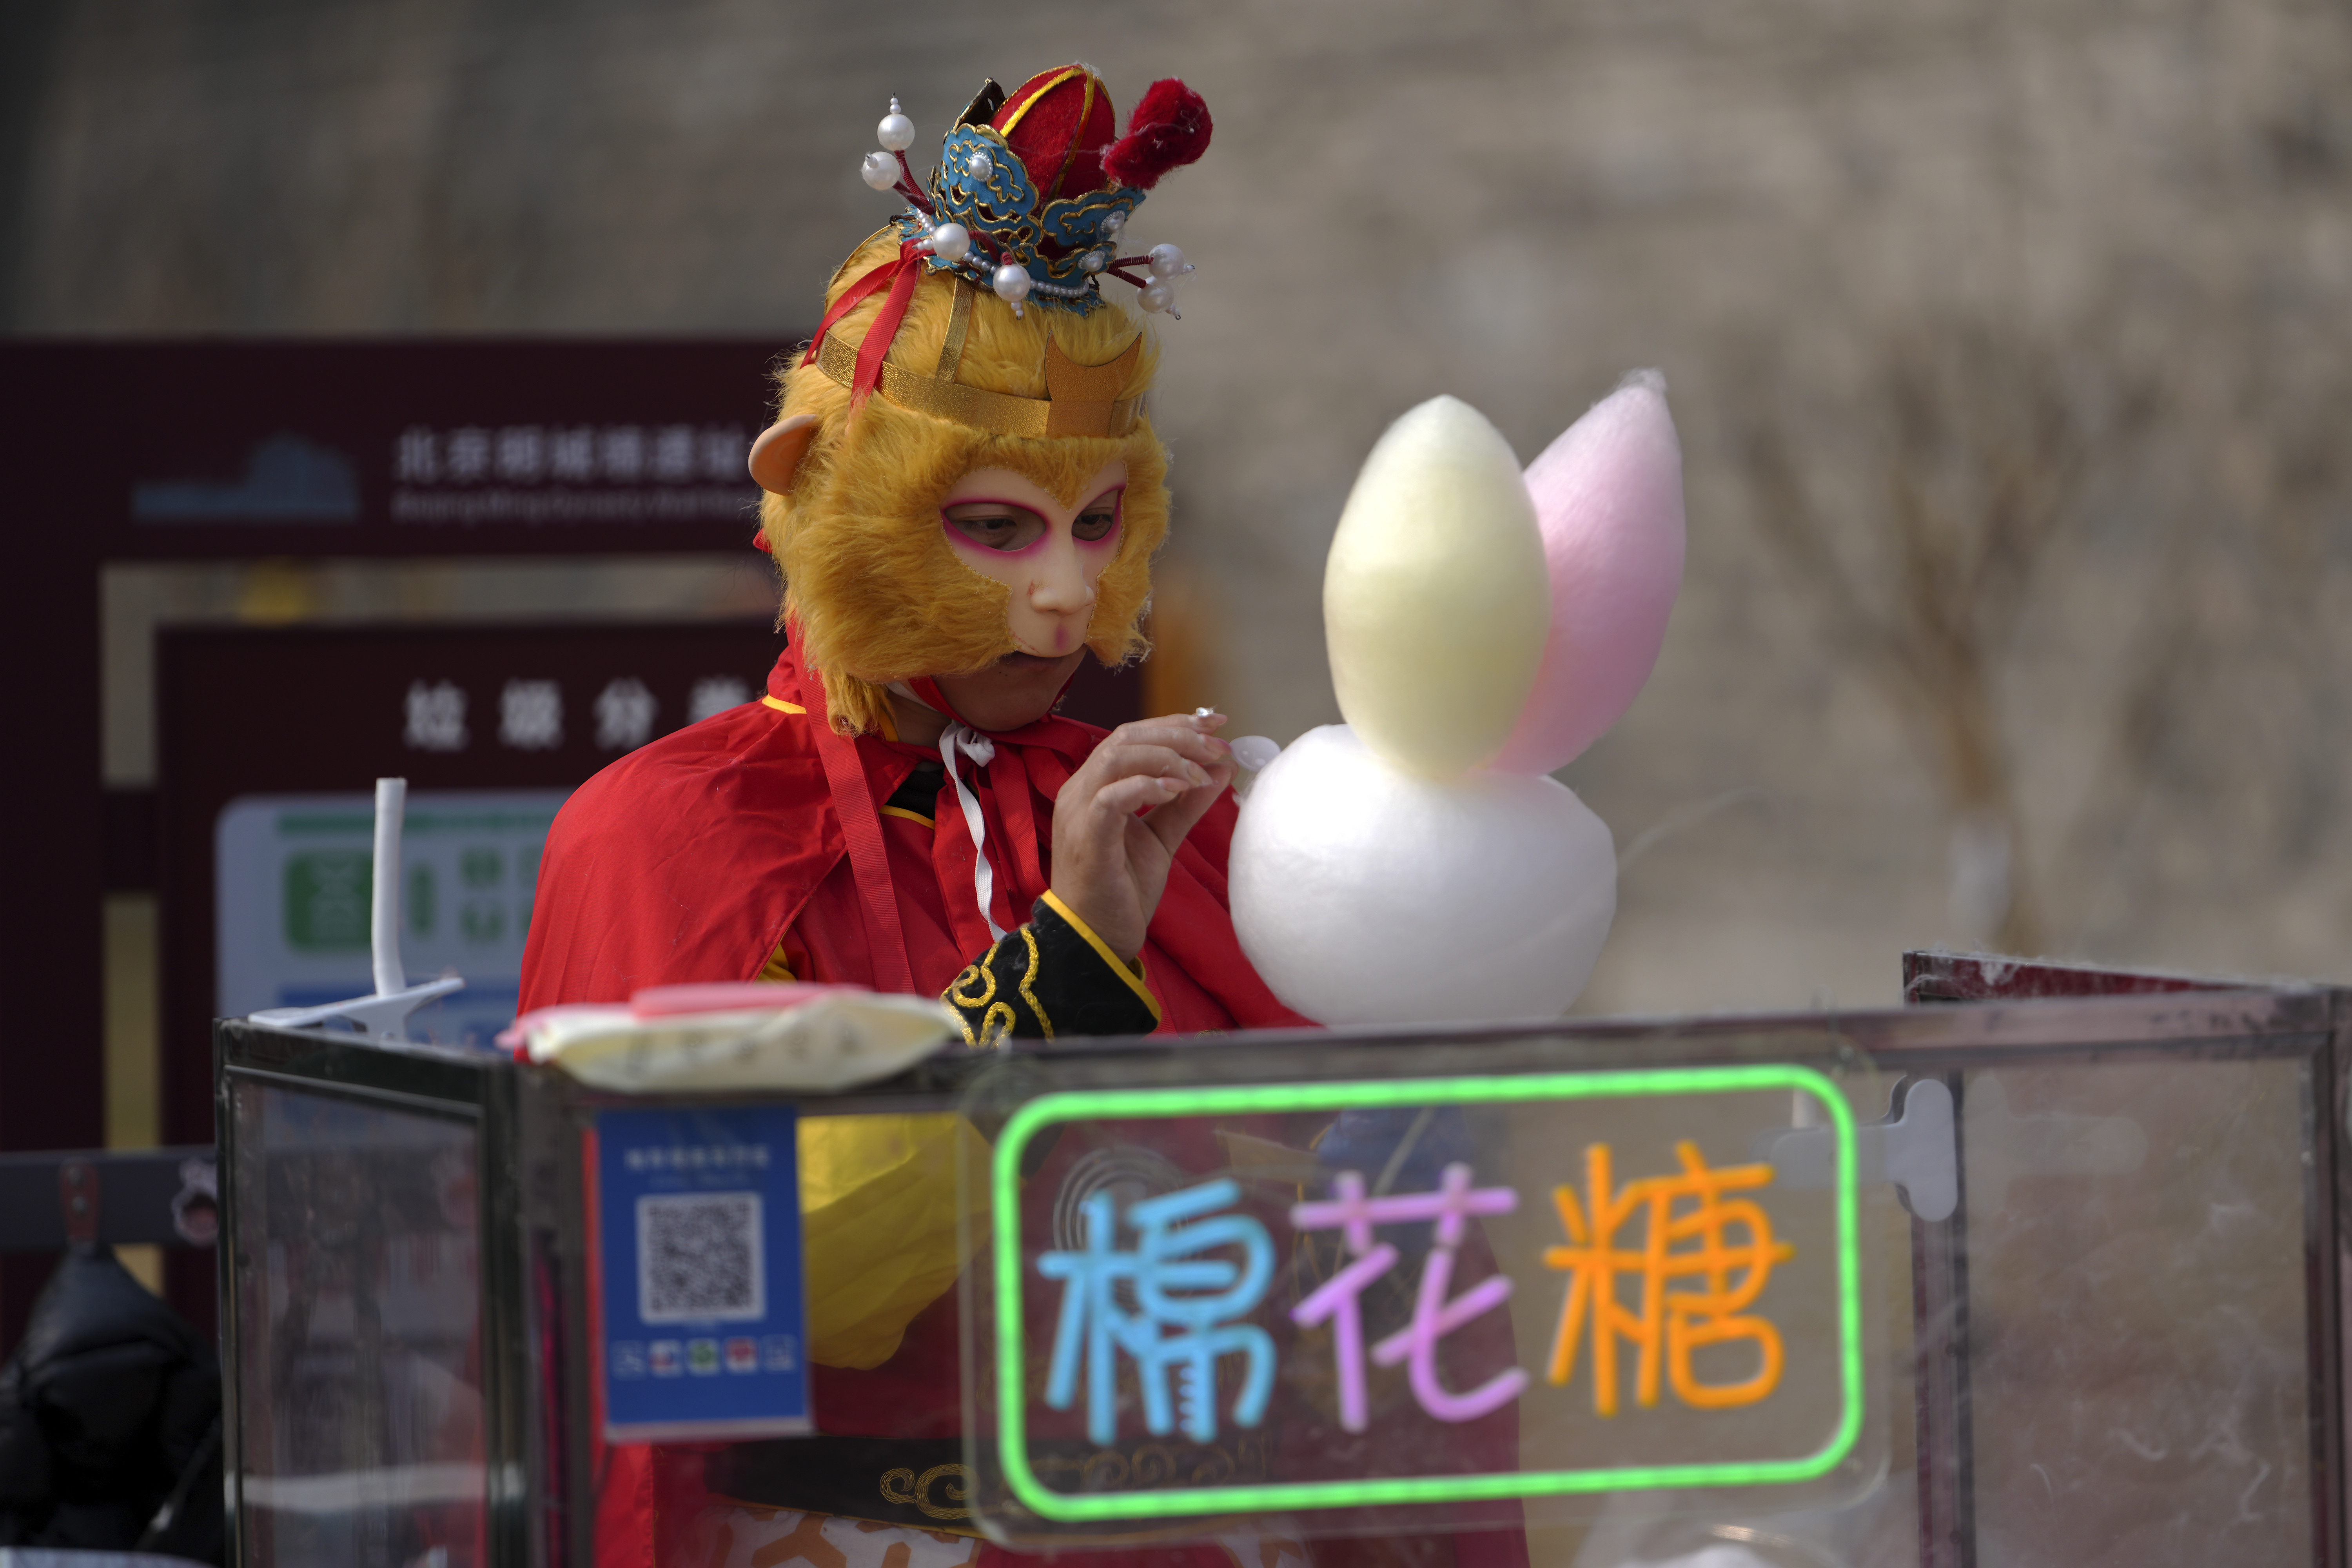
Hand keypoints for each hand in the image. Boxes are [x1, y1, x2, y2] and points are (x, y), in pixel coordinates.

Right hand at [1049, 712, 1235, 960]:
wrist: (1096, 939)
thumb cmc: (1122, 889)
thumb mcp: (1162, 839)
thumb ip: (1187, 804)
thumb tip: (1221, 770)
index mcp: (1094, 786)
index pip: (1132, 736)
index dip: (1176, 725)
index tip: (1217, 726)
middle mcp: (1080, 790)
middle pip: (1126, 736)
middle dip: (1178, 736)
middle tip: (1217, 749)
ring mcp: (1078, 811)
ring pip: (1117, 756)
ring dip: (1167, 758)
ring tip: (1199, 775)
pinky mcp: (1086, 836)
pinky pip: (1112, 796)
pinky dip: (1147, 786)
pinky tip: (1177, 791)